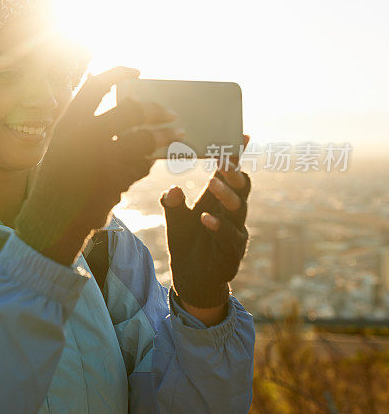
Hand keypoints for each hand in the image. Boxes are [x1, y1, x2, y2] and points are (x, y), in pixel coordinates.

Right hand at [15, 66, 183, 265]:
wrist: (51, 218)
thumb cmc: (58, 178)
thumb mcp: (62, 146)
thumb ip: (86, 126)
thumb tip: (125, 108)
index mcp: (70, 122)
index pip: (96, 85)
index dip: (118, 73)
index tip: (137, 71)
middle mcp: (86, 136)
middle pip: (132, 111)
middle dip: (156, 110)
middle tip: (170, 113)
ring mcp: (103, 158)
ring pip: (146, 139)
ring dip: (166, 136)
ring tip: (178, 134)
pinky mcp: (117, 181)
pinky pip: (142, 165)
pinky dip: (149, 163)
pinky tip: (151, 162)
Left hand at [160, 135, 251, 310]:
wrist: (190, 277)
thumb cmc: (186, 241)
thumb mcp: (174, 219)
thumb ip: (171, 203)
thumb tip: (173, 188)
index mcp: (218, 198)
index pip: (230, 173)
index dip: (236, 156)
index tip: (241, 136)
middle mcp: (231, 211)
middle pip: (241, 186)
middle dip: (234, 172)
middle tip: (223, 160)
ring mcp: (235, 230)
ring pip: (239, 208)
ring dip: (227, 194)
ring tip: (213, 183)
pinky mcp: (232, 250)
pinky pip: (230, 235)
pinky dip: (218, 225)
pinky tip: (206, 218)